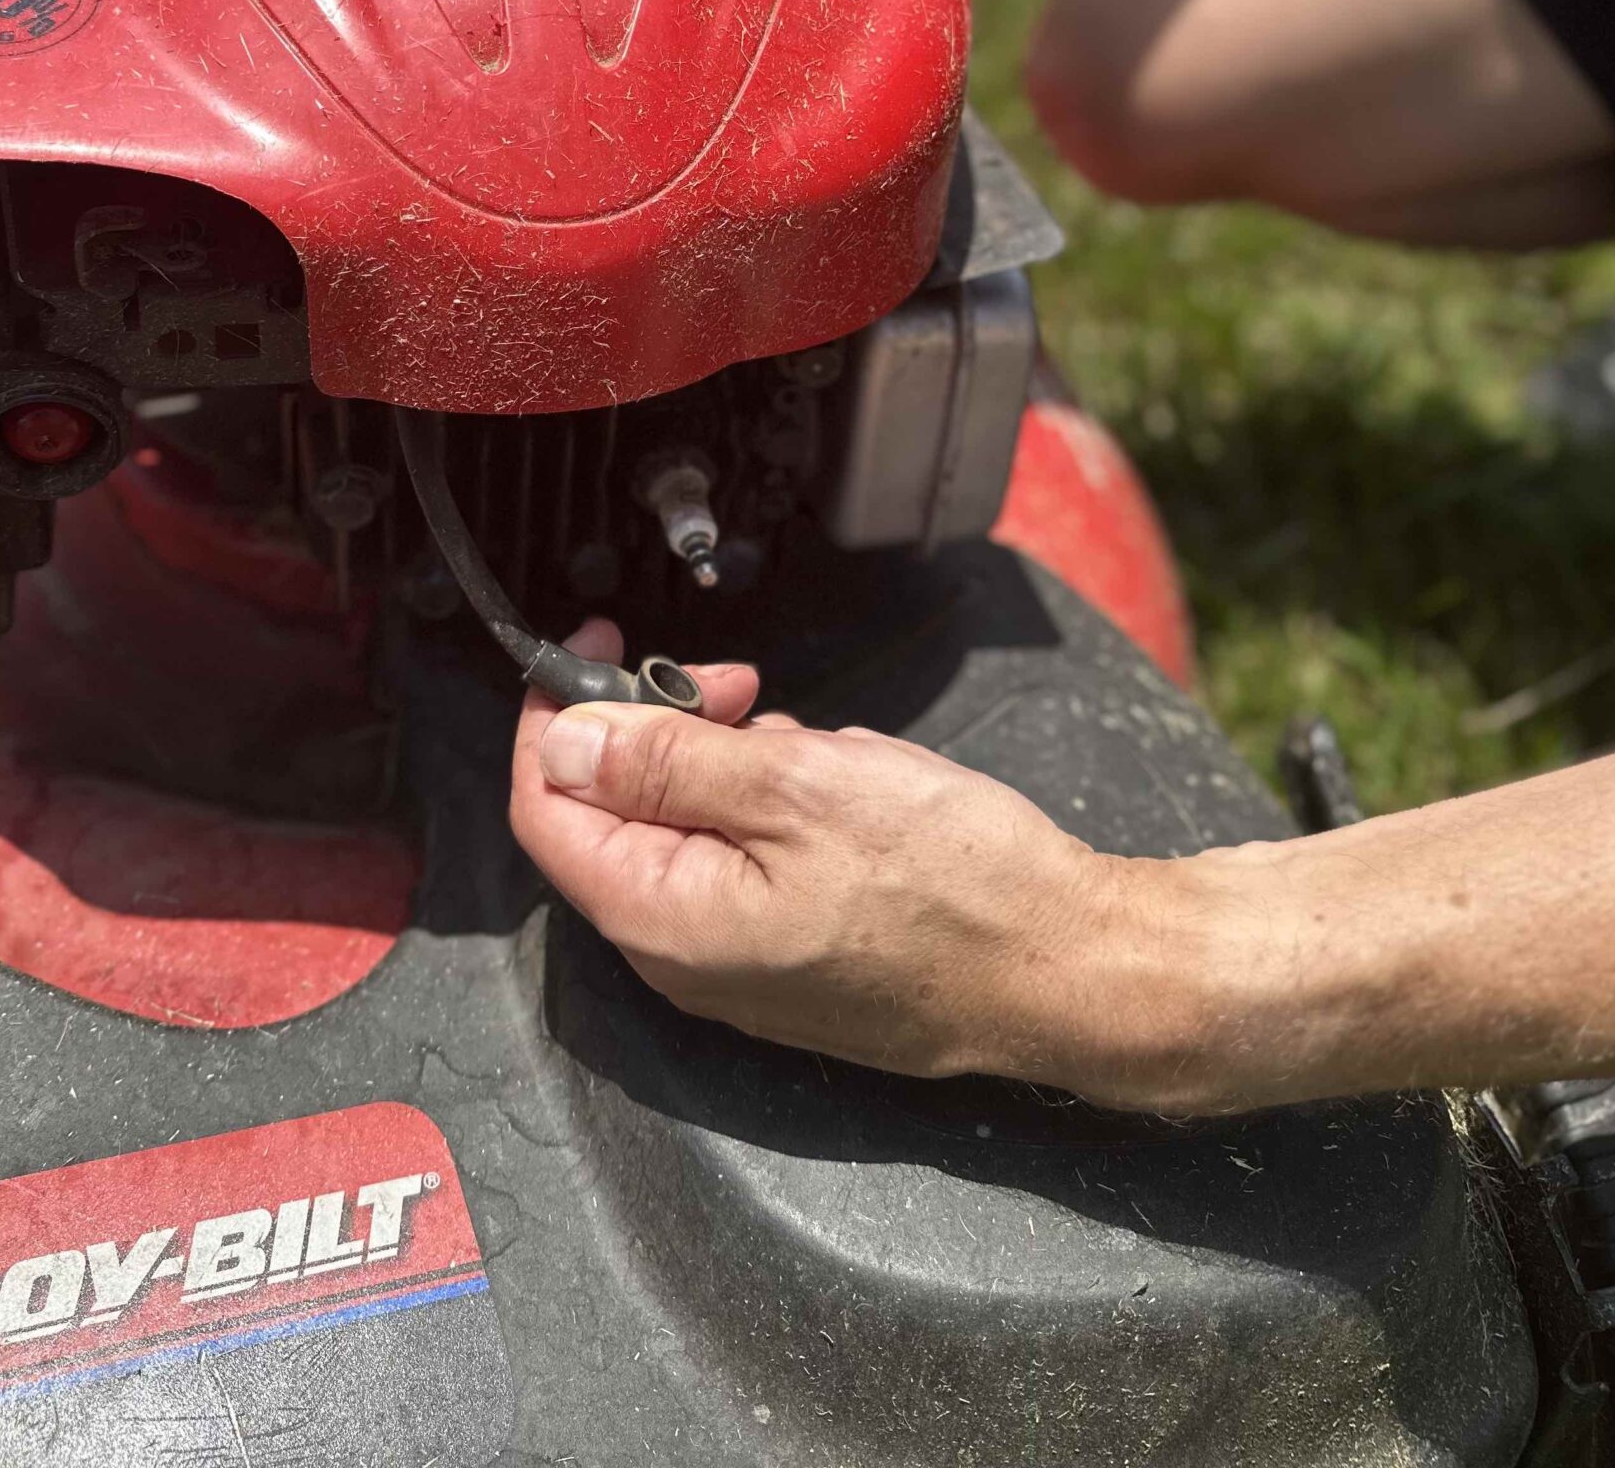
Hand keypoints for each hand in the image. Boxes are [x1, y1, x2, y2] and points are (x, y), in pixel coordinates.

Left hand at [509, 623, 1207, 1100]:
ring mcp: (737, 968)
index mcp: (665, 919)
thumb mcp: (800, 787)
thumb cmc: (953, 883)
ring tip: (810, 745)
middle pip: (611, 818)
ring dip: (726, 765)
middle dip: (661, 730)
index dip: (559, 716)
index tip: (600, 645)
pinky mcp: (788, 960)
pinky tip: (836, 788)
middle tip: (735, 687)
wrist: (1066, 969)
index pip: (548, 809)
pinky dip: (769, 807)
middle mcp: (683, 960)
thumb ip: (667, 763)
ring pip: (683, 832)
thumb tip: (564, 740)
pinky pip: (739, 864)